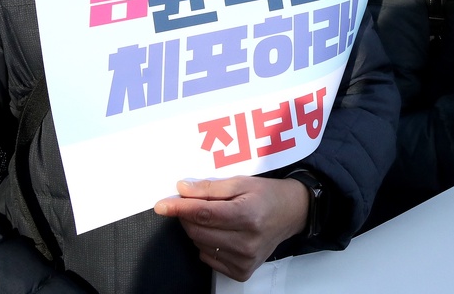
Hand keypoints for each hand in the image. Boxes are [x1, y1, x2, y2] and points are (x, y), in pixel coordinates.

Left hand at [154, 176, 308, 281]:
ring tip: (214, 216)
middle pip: (198, 231)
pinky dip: (207, 244)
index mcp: (248, 216)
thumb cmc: (267, 195)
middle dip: (188, 216)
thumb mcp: (241, 182)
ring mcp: (245, 260)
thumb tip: (182, 190)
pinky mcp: (242, 271)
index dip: (179, 208)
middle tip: (192, 203)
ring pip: (200, 245)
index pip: (204, 214)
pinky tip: (222, 233)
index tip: (161, 205)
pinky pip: (209, 258)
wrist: (291, 214)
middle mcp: (247, 242)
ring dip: (197, 229)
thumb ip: (210, 187)